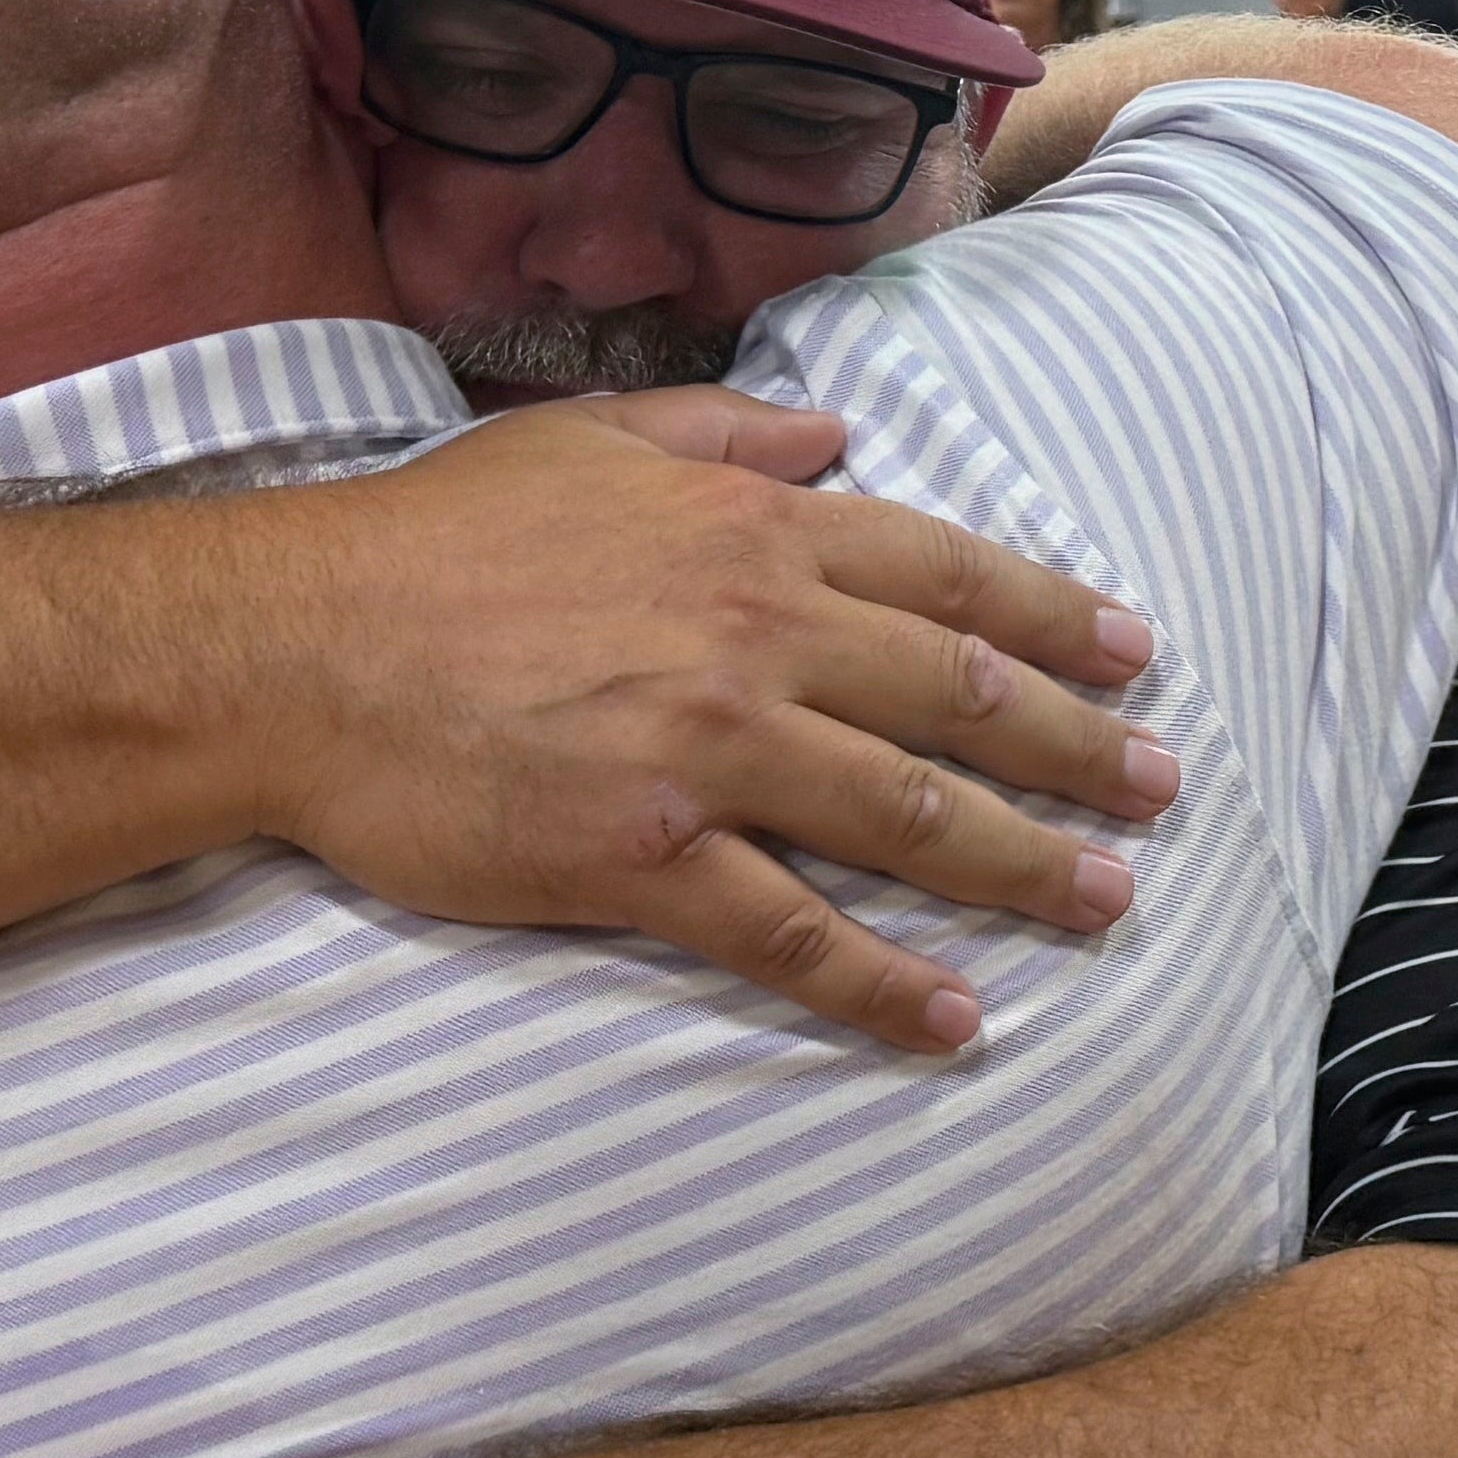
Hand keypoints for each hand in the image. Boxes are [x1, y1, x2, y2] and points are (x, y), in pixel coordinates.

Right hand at [259, 392, 1175, 1056]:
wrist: (297, 646)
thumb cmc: (430, 538)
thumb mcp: (584, 440)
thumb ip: (720, 437)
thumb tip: (829, 436)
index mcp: (751, 534)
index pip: (946, 578)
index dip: (1056, 620)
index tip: (1136, 657)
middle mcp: (758, 636)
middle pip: (960, 700)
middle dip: (1078, 750)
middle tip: (1160, 792)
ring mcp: (710, 753)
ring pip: (908, 817)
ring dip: (1022, 868)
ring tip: (1104, 904)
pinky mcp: (647, 861)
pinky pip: (794, 933)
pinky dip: (884, 983)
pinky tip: (956, 1021)